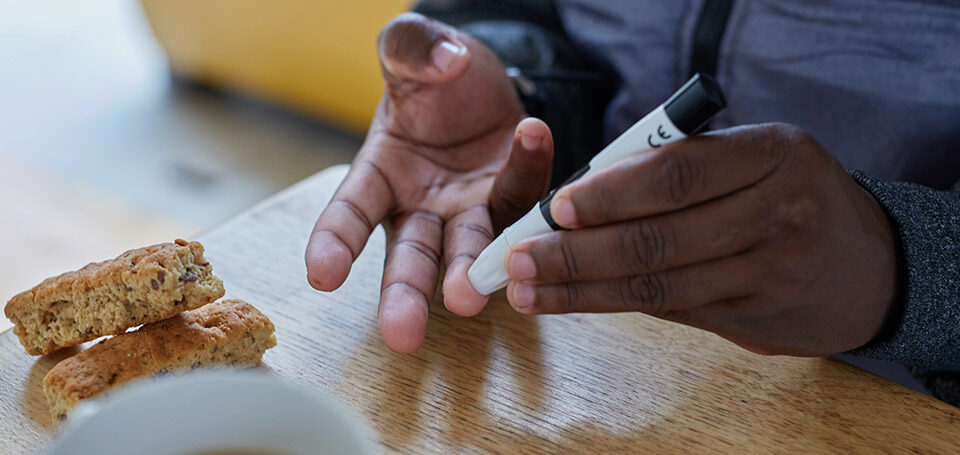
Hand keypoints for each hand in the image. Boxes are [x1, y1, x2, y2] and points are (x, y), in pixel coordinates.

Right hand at [305, 13, 553, 352]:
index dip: (335, 244)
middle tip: (402, 335)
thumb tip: (444, 60)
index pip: (350, 214)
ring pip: (468, 248)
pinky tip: (533, 137)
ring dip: (468, 272)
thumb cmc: (430, 77)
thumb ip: (410, 47)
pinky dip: (529, 166)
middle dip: (405, 293)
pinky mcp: (513, 199)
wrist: (483, 81)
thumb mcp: (409, 49)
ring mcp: (470, 210)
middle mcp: (421, 207)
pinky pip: (522, 191)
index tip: (321, 276)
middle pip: (410, 256)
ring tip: (467, 299)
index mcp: (378, 177)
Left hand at [504, 123, 897, 355]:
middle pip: (657, 238)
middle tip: (518, 260)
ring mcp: (769, 273)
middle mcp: (777, 213)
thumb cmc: (791, 196)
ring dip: (582, 289)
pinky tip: (575, 299)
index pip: (678, 173)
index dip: (611, 192)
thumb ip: (681, 169)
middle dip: (575, 252)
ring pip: (656, 284)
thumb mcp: (756, 158)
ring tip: (529, 291)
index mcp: (773, 154)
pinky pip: (672, 308)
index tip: (556, 206)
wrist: (870, 268)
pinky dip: (616, 303)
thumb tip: (583, 197)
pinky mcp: (755, 319)